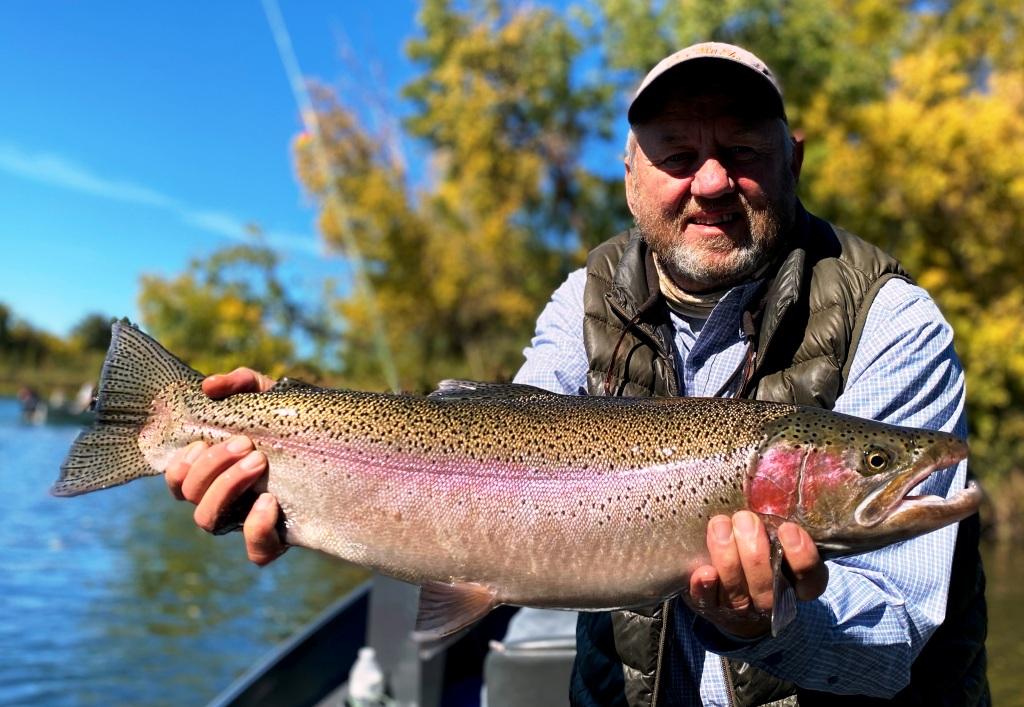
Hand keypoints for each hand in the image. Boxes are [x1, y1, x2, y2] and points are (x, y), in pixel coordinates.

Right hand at [165, 367, 287, 565]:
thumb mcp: (271, 396)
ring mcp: (248, 520)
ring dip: (226, 488)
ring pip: (209, 522)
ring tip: (259, 461)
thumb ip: (242, 383)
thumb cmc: (296, 421)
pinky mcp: (278, 539)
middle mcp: (226, 498)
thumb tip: (209, 386)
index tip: (203, 442)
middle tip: (247, 445)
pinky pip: (256, 553)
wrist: (346, 447)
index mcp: (216, 470)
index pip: (178, 480)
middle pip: (191, 497)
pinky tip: (271, 502)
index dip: (180, 466)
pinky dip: (255, 529)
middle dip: (212, 467)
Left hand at [683, 511, 827, 638]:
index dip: (802, 556)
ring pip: (739, 594)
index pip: (811, 580)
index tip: (788, 528)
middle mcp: (772, 601)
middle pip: (770, 588)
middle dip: (755, 553)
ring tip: (720, 526)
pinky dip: (705, 588)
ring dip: (728, 560)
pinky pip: (709, 603)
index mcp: (797, 584)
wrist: (730, 589)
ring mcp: (742, 609)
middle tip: (744, 519)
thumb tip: (779, 483)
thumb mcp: (777, 535)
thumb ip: (779, 521)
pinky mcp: (713, 608)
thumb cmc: (760, 547)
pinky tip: (704, 571)